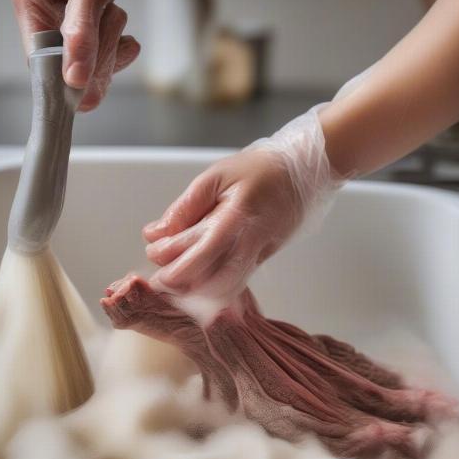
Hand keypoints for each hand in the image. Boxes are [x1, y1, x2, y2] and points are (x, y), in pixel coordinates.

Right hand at [12, 0, 139, 111]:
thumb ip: (82, 31)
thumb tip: (74, 78)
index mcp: (31, 2)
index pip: (40, 61)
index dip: (64, 81)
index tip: (87, 93)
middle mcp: (43, 17)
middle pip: (67, 68)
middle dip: (97, 57)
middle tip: (112, 30)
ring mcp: (63, 27)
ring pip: (88, 66)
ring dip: (110, 49)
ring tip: (114, 15)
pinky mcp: (83, 35)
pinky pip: (101, 61)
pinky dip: (118, 53)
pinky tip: (126, 39)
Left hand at [143, 150, 299, 296]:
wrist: (306, 172)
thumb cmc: (261, 169)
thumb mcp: (216, 177)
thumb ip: (185, 208)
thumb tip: (156, 233)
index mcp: (235, 219)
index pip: (196, 253)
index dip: (168, 259)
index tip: (152, 250)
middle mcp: (250, 244)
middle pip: (209, 281)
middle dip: (178, 282)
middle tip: (160, 273)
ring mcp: (259, 256)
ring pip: (224, 289)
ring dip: (196, 289)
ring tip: (178, 277)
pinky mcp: (264, 260)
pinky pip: (236, 282)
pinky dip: (213, 285)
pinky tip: (199, 275)